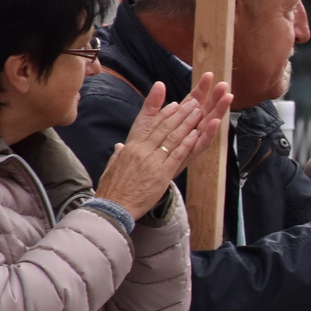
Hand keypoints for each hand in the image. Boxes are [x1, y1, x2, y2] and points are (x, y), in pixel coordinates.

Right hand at [96, 75, 231, 216]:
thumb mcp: (112, 167)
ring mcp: (152, 161)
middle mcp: (141, 151)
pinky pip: (177, 155)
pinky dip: (187, 143)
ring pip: (172, 138)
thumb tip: (120, 146)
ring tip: (199, 112)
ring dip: (187, 123)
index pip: (149, 125)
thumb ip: (119, 154)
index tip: (174, 104)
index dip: (163, 114)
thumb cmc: (112, 190)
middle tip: (192, 102)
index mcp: (130, 148)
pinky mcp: (161, 174)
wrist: (112, 208)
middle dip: (180, 113)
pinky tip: (196, 134)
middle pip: (163, 127)